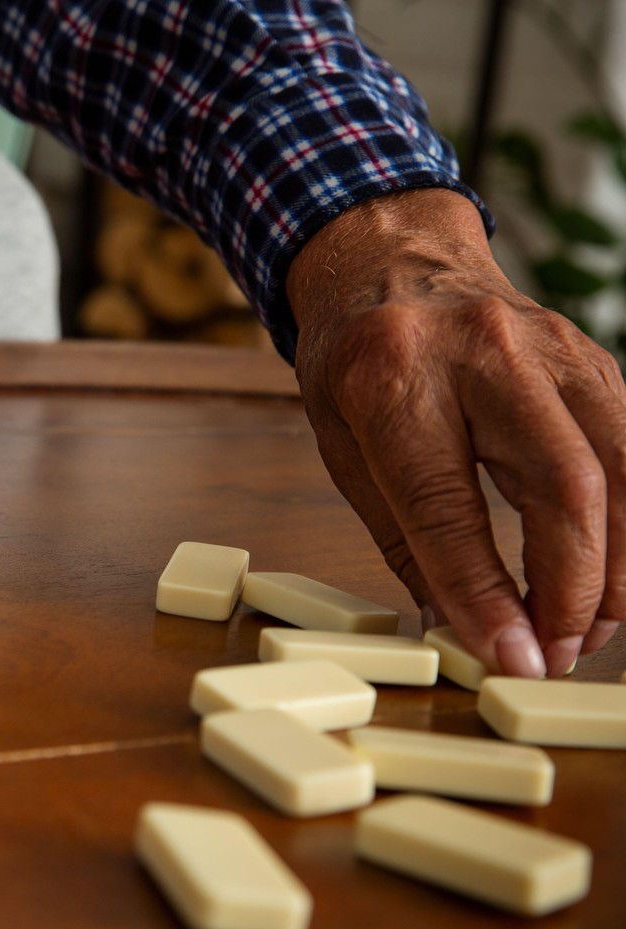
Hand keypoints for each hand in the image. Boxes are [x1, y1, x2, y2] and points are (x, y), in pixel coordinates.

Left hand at [287, 188, 623, 676]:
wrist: (390, 260)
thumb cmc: (354, 362)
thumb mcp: (341, 446)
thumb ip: (404, 537)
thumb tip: (461, 626)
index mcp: (394, 376)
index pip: (449, 503)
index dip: (485, 591)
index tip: (510, 656)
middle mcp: (483, 355)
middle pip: (562, 484)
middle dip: (574, 586)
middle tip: (556, 652)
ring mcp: (552, 348)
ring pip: (618, 470)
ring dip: (616, 566)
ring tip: (587, 629)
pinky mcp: (593, 359)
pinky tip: (612, 571)